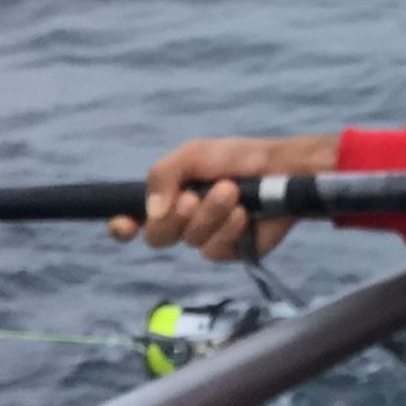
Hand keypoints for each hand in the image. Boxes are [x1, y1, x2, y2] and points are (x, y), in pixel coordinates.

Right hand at [106, 132, 339, 260]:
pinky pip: (215, 251)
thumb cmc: (239, 157)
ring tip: (232, 191)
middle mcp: (184, 219)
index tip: (124, 224)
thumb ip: (163, 176)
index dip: (122, 226)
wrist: (284, 168)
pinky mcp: (232, 250)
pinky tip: (245, 214)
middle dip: (176, 216)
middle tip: (195, 195)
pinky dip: (229, 229)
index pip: (134, 219)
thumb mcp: (194, 154)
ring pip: (190, 240)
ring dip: (210, 214)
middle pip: (157, 236)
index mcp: (169, 196)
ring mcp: (208, 236)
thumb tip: (149, 212)